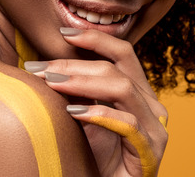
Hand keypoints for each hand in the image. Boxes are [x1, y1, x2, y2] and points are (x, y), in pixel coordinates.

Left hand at [26, 27, 168, 176]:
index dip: (96, 39)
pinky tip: (73, 112)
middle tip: (40, 68)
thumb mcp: (85, 118)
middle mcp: (152, 106)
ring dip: (82, 82)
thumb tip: (46, 66)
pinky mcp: (150, 149)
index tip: (63, 33)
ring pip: (122, 88)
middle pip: (118, 67)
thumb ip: (79, 92)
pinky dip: (99, 114)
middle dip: (75, 64)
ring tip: (51, 84)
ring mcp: (155, 128)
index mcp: (140, 93)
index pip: (123, 53)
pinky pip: (127, 123)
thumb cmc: (97, 161)